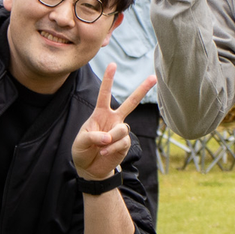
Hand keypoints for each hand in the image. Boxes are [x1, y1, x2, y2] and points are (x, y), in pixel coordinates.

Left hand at [72, 64, 157, 181]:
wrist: (89, 169)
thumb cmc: (82, 151)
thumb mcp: (81, 141)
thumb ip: (93, 136)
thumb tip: (109, 137)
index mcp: (100, 114)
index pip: (104, 94)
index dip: (108, 80)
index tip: (112, 64)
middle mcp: (113, 119)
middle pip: (130, 103)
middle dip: (142, 90)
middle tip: (153, 77)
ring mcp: (120, 131)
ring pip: (122, 129)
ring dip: (111, 138)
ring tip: (101, 147)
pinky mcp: (124, 143)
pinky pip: (122, 142)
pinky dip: (112, 148)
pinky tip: (104, 152)